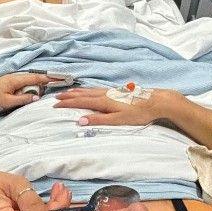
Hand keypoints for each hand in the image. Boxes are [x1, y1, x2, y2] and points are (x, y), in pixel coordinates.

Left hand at [0, 72, 54, 110]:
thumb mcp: (7, 102)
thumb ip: (23, 99)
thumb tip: (37, 97)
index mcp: (15, 79)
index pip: (36, 77)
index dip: (49, 78)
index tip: (61, 78)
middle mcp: (14, 78)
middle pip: (34, 78)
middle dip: (46, 81)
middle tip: (59, 84)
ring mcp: (10, 81)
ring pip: (28, 82)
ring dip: (38, 86)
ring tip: (49, 89)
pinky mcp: (7, 85)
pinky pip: (22, 85)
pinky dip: (30, 88)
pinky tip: (33, 94)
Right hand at [53, 87, 181, 125]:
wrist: (156, 101)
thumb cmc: (138, 113)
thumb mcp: (118, 120)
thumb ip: (99, 120)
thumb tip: (80, 120)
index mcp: (103, 101)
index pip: (81, 102)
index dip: (68, 104)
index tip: (55, 105)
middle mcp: (105, 94)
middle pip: (83, 94)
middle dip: (69, 96)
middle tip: (57, 97)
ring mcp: (111, 91)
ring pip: (90, 90)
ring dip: (77, 92)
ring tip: (68, 92)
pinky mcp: (118, 91)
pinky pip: (97, 89)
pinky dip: (88, 90)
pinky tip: (89, 91)